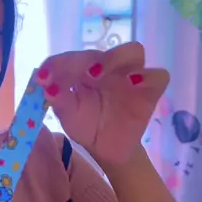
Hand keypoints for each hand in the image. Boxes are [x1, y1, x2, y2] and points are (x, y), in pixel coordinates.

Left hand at [36, 42, 169, 165]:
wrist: (106, 150)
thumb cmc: (87, 126)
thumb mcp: (68, 115)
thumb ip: (59, 100)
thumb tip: (47, 87)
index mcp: (85, 69)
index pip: (73, 57)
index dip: (58, 63)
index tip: (43, 77)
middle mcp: (109, 67)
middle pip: (101, 50)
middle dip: (83, 59)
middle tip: (69, 76)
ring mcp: (131, 76)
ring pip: (133, 51)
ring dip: (114, 58)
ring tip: (96, 74)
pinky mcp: (150, 90)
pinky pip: (158, 76)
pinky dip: (147, 75)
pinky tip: (133, 82)